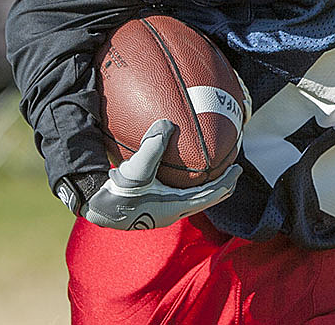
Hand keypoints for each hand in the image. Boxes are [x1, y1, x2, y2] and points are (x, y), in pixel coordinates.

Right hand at [82, 119, 240, 229]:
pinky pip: (177, 193)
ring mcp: (162, 211)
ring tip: (211, 168)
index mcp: (175, 207)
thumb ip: (153, 147)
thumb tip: (166, 123)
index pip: (211, 195)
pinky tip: (178, 169)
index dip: (226, 183)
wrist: (95, 209)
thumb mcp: (135, 170)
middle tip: (232, 169)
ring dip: (205, 185)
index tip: (238, 169)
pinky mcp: (151, 207)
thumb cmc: (116, 194)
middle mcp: (172, 212)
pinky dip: (187, 182)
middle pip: (206, 198)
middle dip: (221, 184)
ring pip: (193, 198)